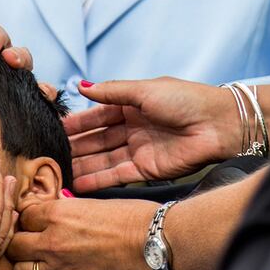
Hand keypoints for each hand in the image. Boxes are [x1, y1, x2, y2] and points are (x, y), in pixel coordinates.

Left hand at [9, 195, 161, 269]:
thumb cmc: (133, 218)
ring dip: (25, 264)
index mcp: (57, 214)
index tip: (32, 220)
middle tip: (28, 240)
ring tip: (35, 260)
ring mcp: (61, 267)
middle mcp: (52, 241)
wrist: (158, 245)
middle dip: (19, 241)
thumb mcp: (92, 203)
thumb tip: (50, 213)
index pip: (23, 215)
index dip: (27, 217)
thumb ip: (65, 210)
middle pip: (14, 244)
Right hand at [64, 77, 239, 192]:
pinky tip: (78, 183)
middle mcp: (132, 130)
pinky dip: (97, 180)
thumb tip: (82, 86)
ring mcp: (138, 151)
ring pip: (102, 160)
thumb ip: (112, 92)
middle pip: (96, 141)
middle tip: (48, 154)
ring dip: (81, 166)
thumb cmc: (187, 100)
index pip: (96, 117)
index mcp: (131, 107)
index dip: (76, 124)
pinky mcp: (146, 171)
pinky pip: (116, 176)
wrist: (221, 124)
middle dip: (74, 147)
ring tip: (56, 173)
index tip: (53, 130)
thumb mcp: (144, 90)